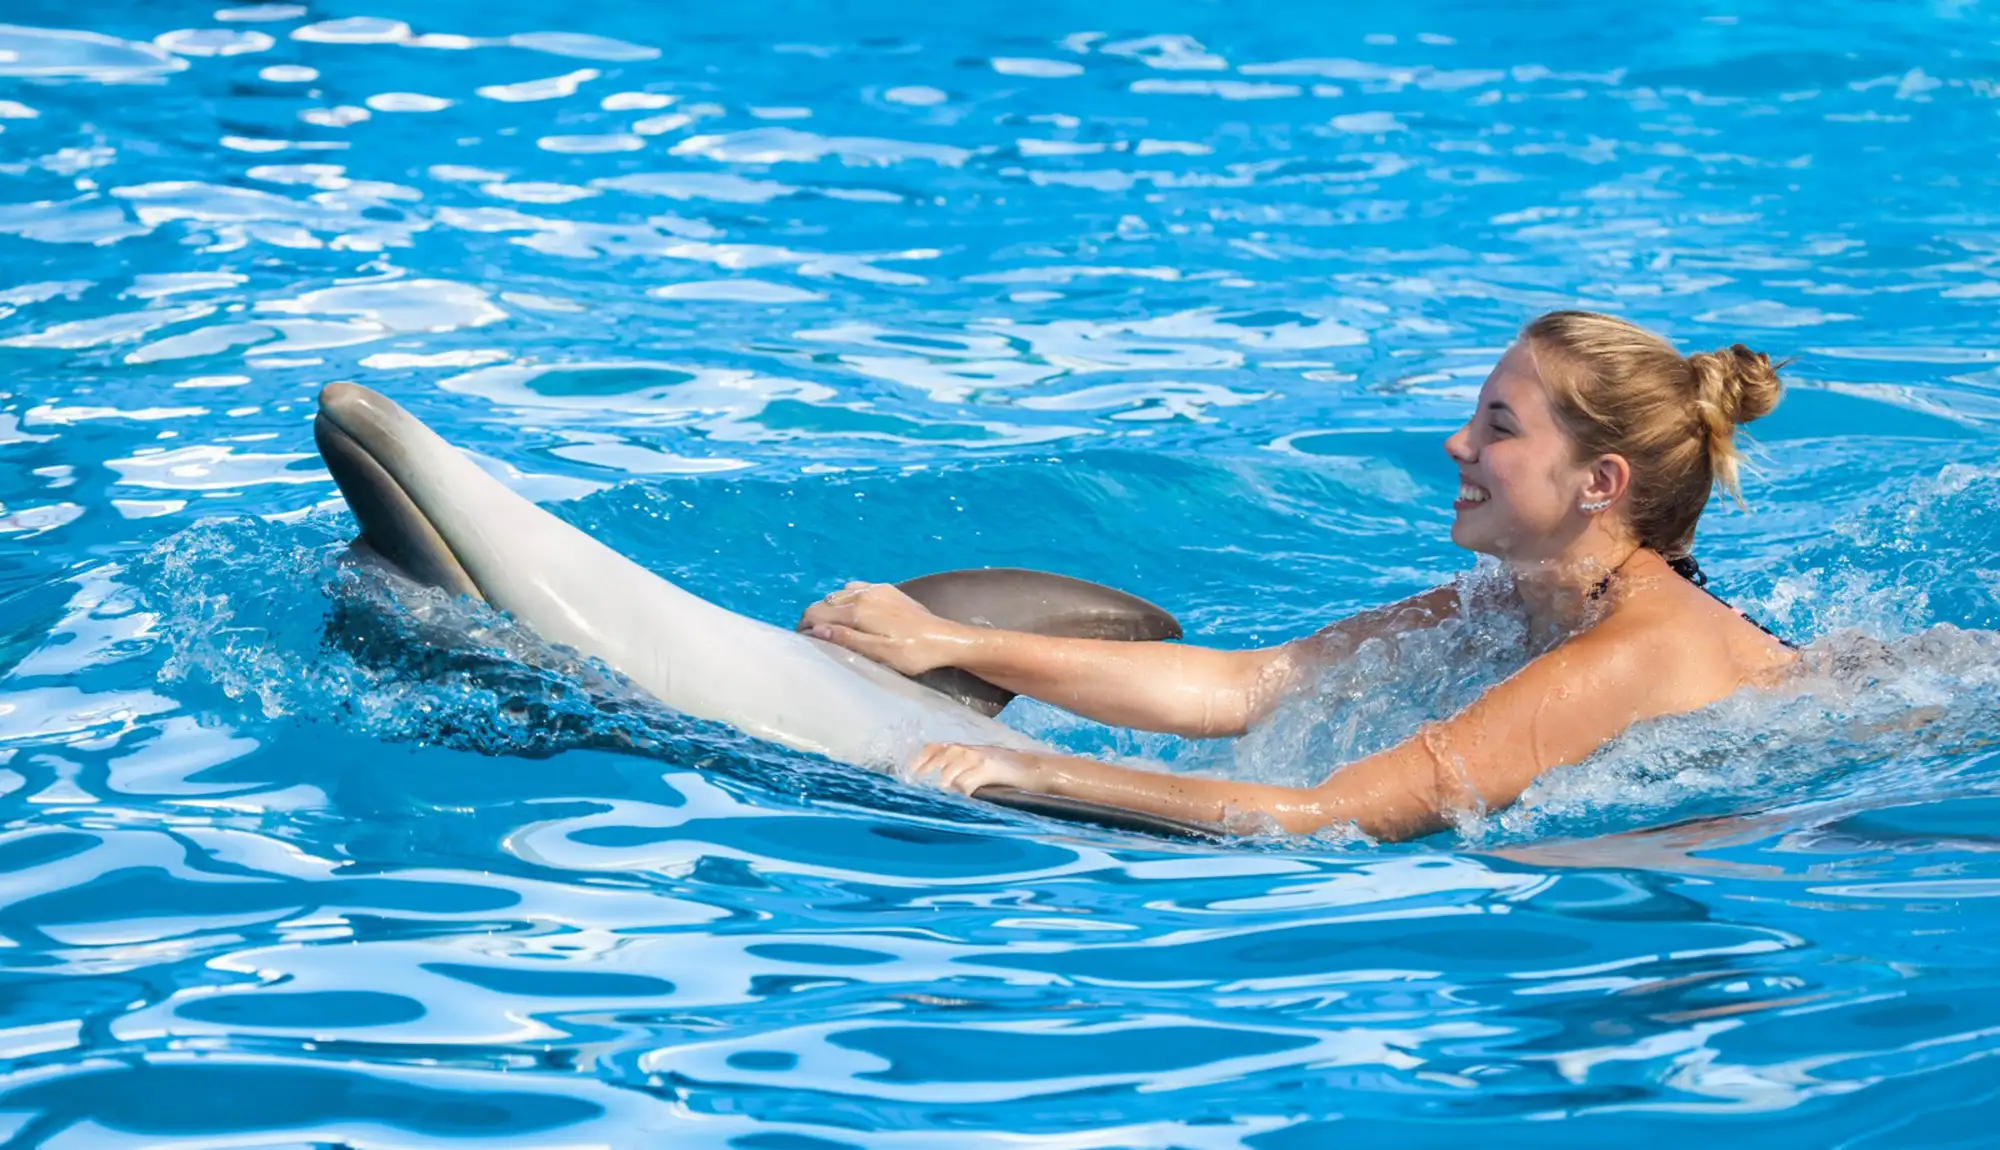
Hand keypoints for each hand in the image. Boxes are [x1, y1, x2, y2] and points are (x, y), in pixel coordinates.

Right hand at [798, 581, 968, 674]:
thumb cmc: (913, 653)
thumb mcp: (879, 653)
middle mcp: (864, 593)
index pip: (816, 612)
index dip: (804, 627)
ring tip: (836, 629)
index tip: (806, 643)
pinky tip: (856, 614)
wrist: (946, 639)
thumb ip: (847, 639)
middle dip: (815, 618)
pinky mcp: (888, 590)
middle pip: (825, 602)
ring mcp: (877, 589)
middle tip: (820, 640)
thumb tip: (817, 629)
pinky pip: (857, 588)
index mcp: (858, 609)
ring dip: (831, 609)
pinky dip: (848, 599)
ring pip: (839, 594)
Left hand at [910, 743, 1056, 795]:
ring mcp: (977, 758)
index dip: (919, 760)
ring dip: (944, 785)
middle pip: (939, 758)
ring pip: (950, 772)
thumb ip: (962, 770)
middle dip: (927, 773)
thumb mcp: (981, 764)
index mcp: (964, 748)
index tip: (909, 774)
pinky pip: (966, 783)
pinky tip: (962, 799)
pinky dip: (960, 792)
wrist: (1035, 768)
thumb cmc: (1007, 770)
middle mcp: (967, 750)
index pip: (934, 748)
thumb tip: (941, 786)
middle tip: (919, 789)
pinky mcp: (988, 769)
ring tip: (941, 797)